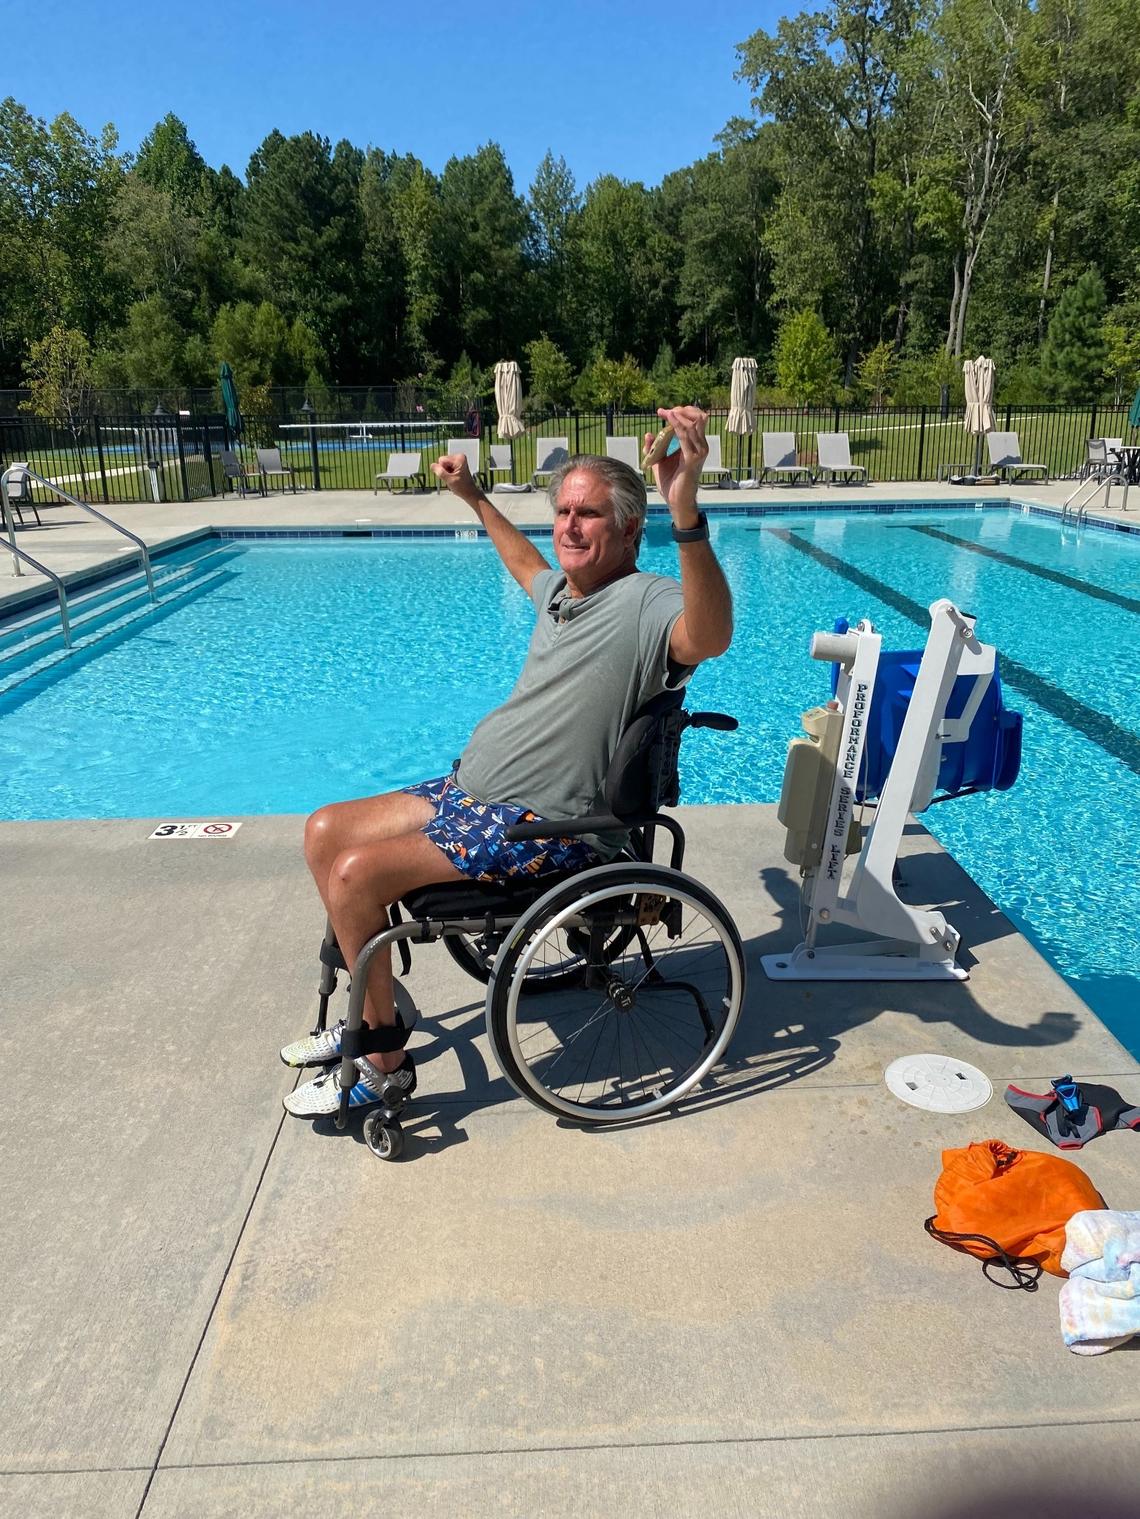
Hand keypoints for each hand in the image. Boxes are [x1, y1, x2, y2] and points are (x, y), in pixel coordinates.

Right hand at [431, 453, 479, 503]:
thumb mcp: (449, 480)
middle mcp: (459, 457)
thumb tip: (432, 465)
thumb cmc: (462, 487)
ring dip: (446, 473)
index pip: (441, 460)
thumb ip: (440, 472)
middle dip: (444, 471)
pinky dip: (448, 473)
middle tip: (452, 478)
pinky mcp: (457, 464)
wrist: (469, 493)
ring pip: (443, 465)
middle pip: (442, 461)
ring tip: (454, 478)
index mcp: (459, 458)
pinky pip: (446, 467)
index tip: (451, 476)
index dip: (443, 470)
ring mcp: (458, 460)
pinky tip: (454, 477)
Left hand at [644, 407, 707, 521]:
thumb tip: (648, 434)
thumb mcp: (659, 461)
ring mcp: (699, 452)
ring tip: (665, 413)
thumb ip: (654, 447)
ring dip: (678, 415)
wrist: (676, 501)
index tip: (663, 412)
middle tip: (664, 412)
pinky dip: (677, 425)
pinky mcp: (694, 458)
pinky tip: (669, 418)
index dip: (681, 412)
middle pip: (698, 417)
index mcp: (695, 445)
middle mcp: (700, 446)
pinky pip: (686, 435)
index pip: (694, 420)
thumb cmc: (670, 483)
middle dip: (681, 410)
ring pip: (693, 423)